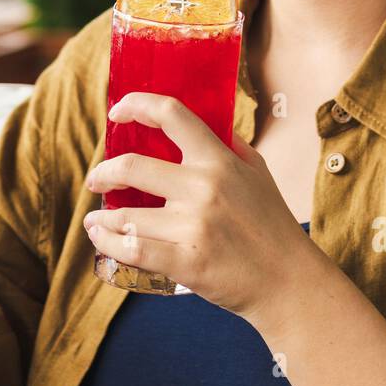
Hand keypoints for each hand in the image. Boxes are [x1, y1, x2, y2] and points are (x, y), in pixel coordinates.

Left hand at [83, 91, 308, 325]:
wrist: (289, 281)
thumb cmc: (271, 225)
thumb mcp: (257, 173)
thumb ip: (228, 145)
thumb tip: (203, 122)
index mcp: (220, 160)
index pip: (172, 114)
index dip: (137, 104)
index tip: (117, 111)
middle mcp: (205, 188)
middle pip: (133, 166)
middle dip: (104, 172)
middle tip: (96, 179)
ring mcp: (195, 226)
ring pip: (126, 214)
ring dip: (101, 218)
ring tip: (95, 220)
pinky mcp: (188, 263)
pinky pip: (133, 249)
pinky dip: (109, 244)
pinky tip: (102, 239)